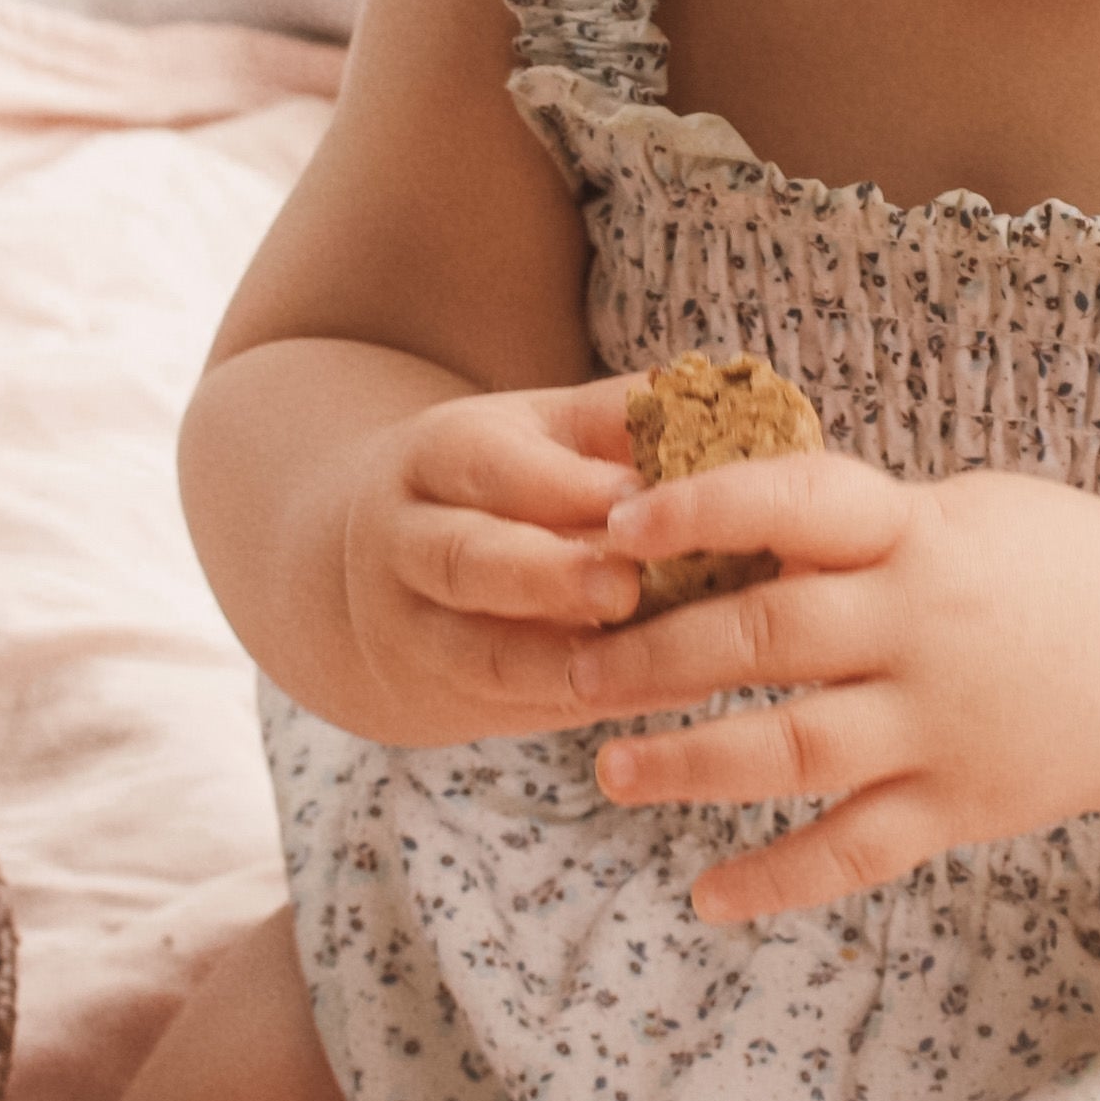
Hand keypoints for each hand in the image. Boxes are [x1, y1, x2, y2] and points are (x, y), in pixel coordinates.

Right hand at [337, 378, 648, 742]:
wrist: (381, 576)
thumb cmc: (498, 486)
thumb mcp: (537, 432)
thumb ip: (615, 417)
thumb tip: (718, 390)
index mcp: (438, 457)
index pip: (489, 466)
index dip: (560, 484)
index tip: (636, 495)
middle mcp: (411, 545)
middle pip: (468, 560)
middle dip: (546, 577)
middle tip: (626, 587)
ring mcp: (418, 632)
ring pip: (481, 653)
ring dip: (562, 665)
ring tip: (646, 663)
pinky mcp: (447, 700)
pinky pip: (516, 710)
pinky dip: (585, 706)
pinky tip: (654, 698)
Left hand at [565, 453, 1099, 923]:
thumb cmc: (1051, 566)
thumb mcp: (961, 512)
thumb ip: (853, 522)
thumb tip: (714, 507)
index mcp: (918, 534)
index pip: (797, 501)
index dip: (702, 509)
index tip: (617, 525)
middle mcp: (923, 627)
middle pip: (765, 635)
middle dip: (654, 654)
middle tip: (571, 668)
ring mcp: (942, 724)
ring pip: (792, 750)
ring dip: (688, 765)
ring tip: (608, 770)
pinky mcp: (962, 806)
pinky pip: (854, 852)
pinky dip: (776, 880)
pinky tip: (704, 895)